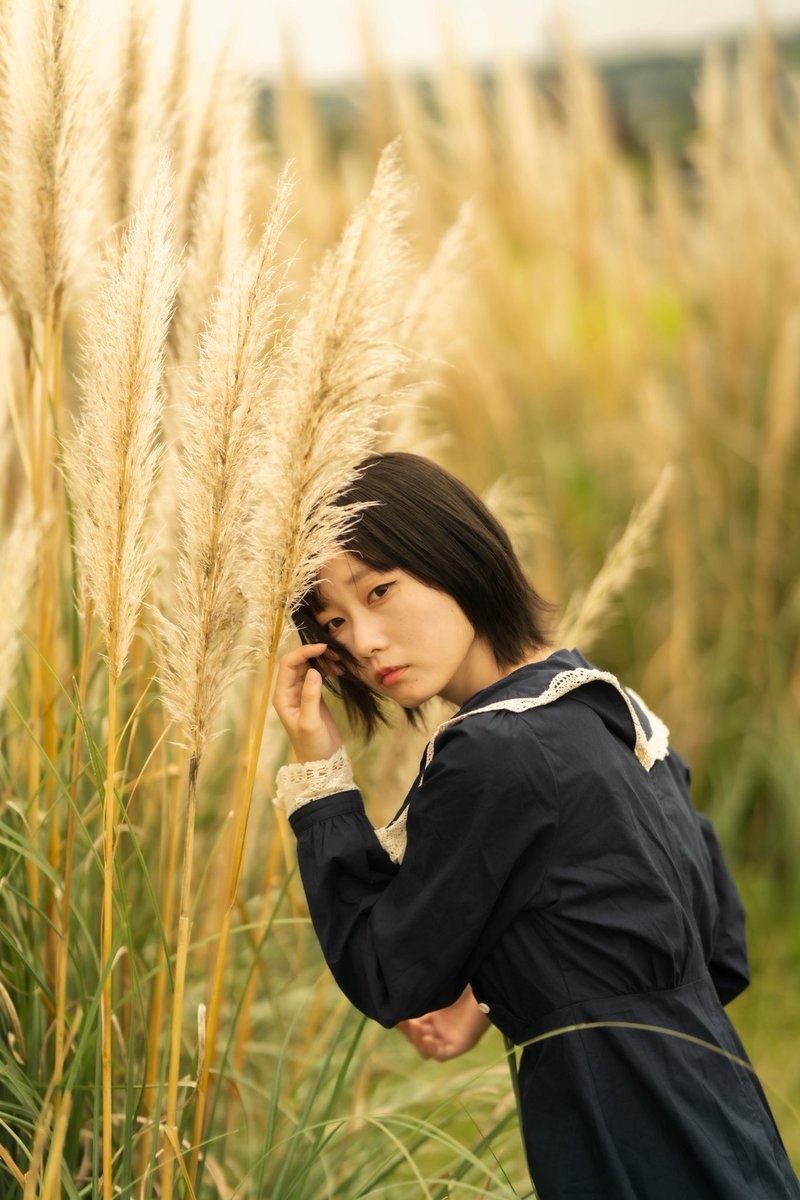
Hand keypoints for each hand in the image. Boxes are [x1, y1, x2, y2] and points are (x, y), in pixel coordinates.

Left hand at [273, 642, 343, 762]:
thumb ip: (310, 696)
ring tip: (338, 662)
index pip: (288, 664)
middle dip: (314, 653)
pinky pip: (317, 675)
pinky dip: (326, 669)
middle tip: (335, 654)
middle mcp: (289, 691)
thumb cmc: (313, 744)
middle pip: (298, 662)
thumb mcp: (310, 722)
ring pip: (308, 666)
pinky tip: (338, 670)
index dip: (304, 652)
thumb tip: (314, 671)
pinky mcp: (313, 695)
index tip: (323, 648)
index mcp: (282, 696)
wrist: (322, 761)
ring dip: (322, 660)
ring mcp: (301, 693)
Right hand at [396, 986, 490, 1061]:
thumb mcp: (438, 986)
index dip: (401, 1021)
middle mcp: (440, 1027)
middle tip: (403, 1021)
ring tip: (417, 1028)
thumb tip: (398, 989)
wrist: (486, 984)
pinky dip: (432, 1049)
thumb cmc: (464, 981)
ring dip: (417, 1040)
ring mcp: (449, 1037)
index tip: (394, 1013)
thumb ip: (421, 991)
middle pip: (416, 1037)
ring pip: (425, 1049)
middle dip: (407, 1030)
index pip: (411, 1024)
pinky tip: (428, 1038)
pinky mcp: (460, 1045)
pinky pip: (441, 1055)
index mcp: (433, 1013)